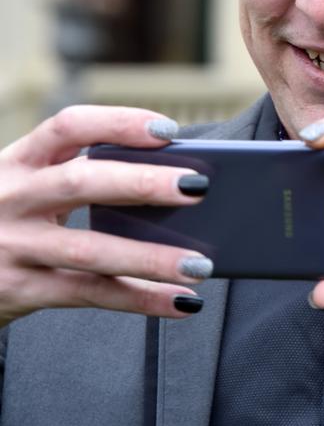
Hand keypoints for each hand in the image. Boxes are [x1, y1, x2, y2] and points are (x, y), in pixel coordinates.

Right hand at [0, 105, 211, 326]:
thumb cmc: (6, 220)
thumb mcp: (27, 187)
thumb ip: (77, 178)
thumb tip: (169, 181)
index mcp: (18, 161)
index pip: (68, 126)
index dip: (117, 123)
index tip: (167, 129)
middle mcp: (11, 197)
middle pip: (80, 182)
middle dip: (142, 183)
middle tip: (197, 187)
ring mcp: (12, 245)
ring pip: (89, 249)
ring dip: (151, 257)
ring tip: (201, 264)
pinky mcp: (19, 289)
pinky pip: (89, 294)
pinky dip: (140, 299)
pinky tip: (179, 302)